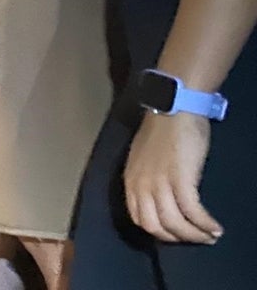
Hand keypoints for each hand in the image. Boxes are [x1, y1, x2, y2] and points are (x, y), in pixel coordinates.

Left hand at [124, 111, 221, 244]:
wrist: (173, 108)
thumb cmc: (162, 129)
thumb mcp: (145, 157)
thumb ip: (147, 177)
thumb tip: (160, 197)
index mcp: (131, 180)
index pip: (139, 218)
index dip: (158, 231)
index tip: (175, 233)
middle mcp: (141, 185)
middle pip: (155, 226)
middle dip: (176, 238)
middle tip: (195, 238)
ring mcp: (159, 183)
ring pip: (174, 224)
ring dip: (194, 235)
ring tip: (210, 236)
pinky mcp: (180, 180)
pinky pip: (192, 213)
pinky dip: (205, 224)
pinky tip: (215, 227)